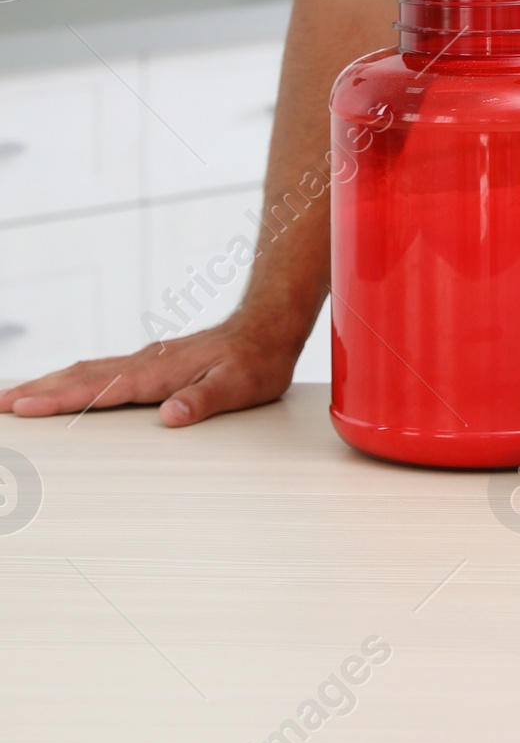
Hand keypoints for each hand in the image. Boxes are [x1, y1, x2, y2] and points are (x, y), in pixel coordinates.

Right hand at [0, 309, 303, 427]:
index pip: (99, 389)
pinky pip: (102, 371)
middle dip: (38, 391)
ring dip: (51, 383)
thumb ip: (204, 401)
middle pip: (81, 377)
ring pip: (88, 371)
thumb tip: (171, 417)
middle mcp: (147, 363)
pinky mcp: (153, 362)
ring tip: (18, 396)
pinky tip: (66, 385)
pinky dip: (74, 379)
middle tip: (1, 402)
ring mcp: (147, 361)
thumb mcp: (240, 385)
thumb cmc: (257, 359)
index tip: (24, 407)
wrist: (269, 326)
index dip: (60, 400)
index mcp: (159, 372)